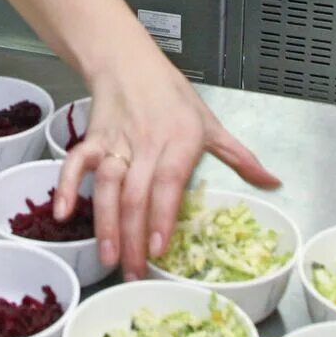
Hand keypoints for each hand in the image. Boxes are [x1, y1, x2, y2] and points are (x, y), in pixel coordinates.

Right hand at [54, 40, 279, 277]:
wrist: (129, 62)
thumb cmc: (172, 95)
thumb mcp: (211, 123)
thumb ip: (239, 158)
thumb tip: (273, 183)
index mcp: (179, 140)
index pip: (169, 182)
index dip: (162, 216)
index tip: (159, 249)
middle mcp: (146, 143)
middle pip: (136, 194)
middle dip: (133, 237)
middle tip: (135, 274)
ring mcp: (116, 142)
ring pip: (107, 186)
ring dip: (105, 223)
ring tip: (108, 258)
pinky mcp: (93, 139)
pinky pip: (76, 163)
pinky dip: (65, 186)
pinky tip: (62, 214)